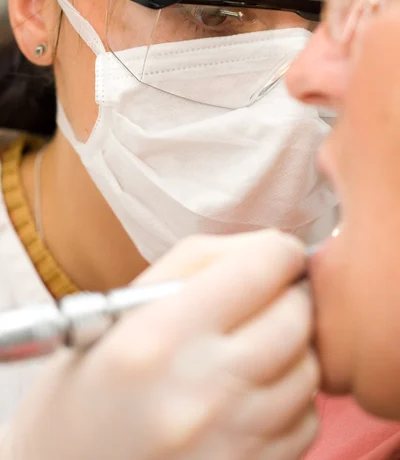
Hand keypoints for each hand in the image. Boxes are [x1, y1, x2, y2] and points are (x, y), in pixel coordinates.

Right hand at [1, 230, 318, 459]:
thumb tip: (273, 248)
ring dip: (292, 349)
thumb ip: (197, 263)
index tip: (277, 255)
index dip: (279, 252)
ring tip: (255, 349)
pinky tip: (253, 396)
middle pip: (295, 318)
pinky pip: (305, 422)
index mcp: (157, 337)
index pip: (260, 268)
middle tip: (267, 298)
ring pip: (308, 370)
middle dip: (290, 296)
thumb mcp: (120, 310)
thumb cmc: (87, 386)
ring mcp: (227, 443)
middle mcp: (197, 391)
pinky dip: (290, 400)